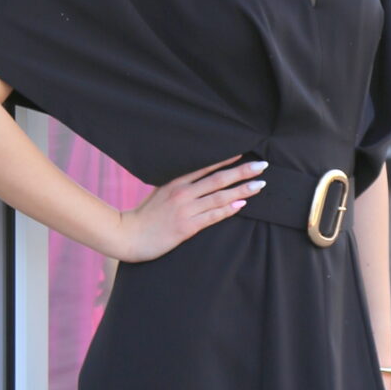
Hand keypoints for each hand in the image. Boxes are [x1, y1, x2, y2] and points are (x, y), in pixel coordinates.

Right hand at [114, 156, 268, 261]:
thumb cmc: (144, 217)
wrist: (128, 236)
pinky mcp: (187, 227)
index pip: (206, 167)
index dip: (226, 160)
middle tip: (262, 165)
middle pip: (218, 179)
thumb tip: (195, 182)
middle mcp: (182, 193)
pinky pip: (212, 216)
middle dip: (242, 171)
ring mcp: (185, 210)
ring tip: (260, 184)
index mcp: (175, 183)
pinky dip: (228, 210)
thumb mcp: (159, 194)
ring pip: (219, 196)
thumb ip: (177, 187)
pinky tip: (242, 204)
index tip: (244, 153)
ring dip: (242, 190)